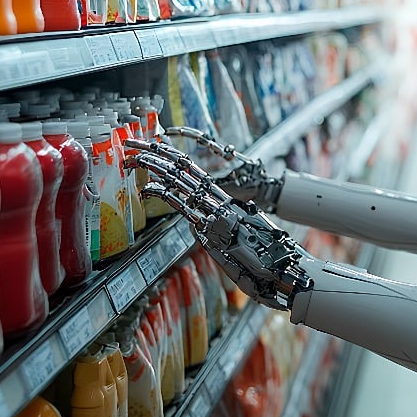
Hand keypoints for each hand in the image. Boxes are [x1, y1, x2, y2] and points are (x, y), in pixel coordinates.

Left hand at [125, 139, 307, 309]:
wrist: (282, 272)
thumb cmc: (265, 262)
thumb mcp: (238, 241)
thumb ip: (216, 231)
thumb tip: (197, 226)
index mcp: (226, 202)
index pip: (194, 172)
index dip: (173, 157)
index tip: (155, 146)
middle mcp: (221, 202)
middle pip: (184, 170)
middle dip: (157, 154)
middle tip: (134, 144)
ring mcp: (216, 213)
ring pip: (182, 182)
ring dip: (156, 168)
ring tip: (134, 157)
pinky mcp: (212, 228)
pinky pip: (183, 207)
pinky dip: (164, 195)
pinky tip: (147, 188)